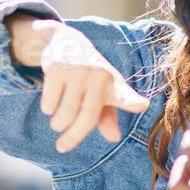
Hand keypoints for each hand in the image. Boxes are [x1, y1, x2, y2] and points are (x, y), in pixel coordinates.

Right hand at [8, 16, 149, 152]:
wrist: (68, 42)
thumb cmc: (90, 77)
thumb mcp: (101, 94)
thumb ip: (107, 117)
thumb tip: (114, 138)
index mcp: (114, 85)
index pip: (125, 96)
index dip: (132, 102)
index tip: (142, 105)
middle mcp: (99, 76)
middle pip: (88, 117)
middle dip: (73, 137)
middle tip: (62, 148)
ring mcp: (79, 71)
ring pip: (66, 112)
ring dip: (58, 124)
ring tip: (57, 124)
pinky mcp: (58, 68)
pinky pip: (50, 102)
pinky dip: (48, 108)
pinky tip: (50, 105)